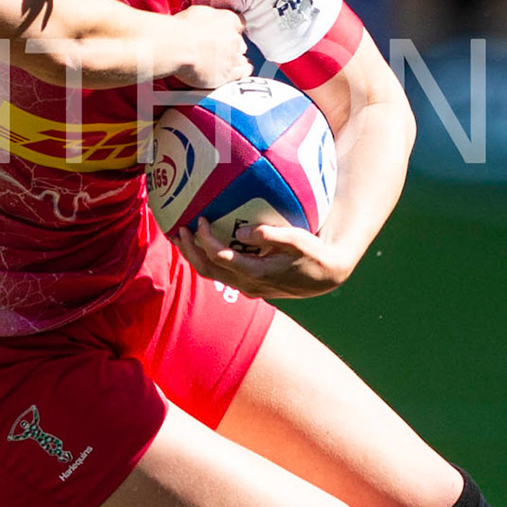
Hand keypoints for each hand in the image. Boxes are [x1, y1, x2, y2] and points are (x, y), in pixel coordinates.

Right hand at [170, 6, 247, 89]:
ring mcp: (232, 57)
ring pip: (241, 59)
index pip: (238, 23)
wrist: (179, 47)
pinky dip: (241, 72)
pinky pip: (241, 74)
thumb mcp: (196, 12)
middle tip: (220, 48)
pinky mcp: (227, 74)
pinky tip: (240, 73)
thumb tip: (205, 20)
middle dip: (232, 45)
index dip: (231, 28)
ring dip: (236, 60)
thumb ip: (208, 17)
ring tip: (229, 63)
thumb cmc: (182, 29)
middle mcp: (234, 38)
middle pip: (239, 43)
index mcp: (227, 20)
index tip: (225, 31)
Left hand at [176, 218, 350, 299]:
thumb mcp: (297, 240)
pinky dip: (207, 259)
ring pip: (211, 274)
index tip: (201, 219)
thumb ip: (269, 235)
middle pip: (206, 269)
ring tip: (182, 237)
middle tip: (179, 229)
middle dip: (189, 250)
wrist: (327, 277)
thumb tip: (241, 231)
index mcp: (256, 273)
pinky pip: (220, 274)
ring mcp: (247, 288)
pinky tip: (203, 245)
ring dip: (194, 256)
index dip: (205, 238)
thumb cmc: (313, 254)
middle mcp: (247, 284)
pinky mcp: (249, 286)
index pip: (219, 257)